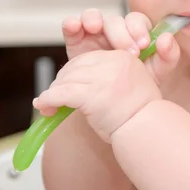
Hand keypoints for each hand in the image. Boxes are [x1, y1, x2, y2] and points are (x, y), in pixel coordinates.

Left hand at [33, 49, 159, 141]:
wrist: (147, 132)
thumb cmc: (138, 116)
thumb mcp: (128, 86)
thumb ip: (108, 76)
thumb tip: (75, 81)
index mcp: (123, 57)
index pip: (88, 58)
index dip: (73, 72)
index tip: (65, 85)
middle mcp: (113, 62)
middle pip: (75, 66)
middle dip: (61, 81)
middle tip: (52, 97)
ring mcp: (103, 77)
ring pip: (66, 79)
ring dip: (52, 93)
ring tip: (46, 106)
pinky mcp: (92, 94)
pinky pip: (61, 93)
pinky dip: (47, 99)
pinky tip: (43, 106)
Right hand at [62, 9, 179, 84]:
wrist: (114, 105)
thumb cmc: (136, 84)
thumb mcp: (156, 73)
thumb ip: (168, 56)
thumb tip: (167, 38)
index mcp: (134, 33)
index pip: (136, 21)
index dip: (139, 29)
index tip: (144, 45)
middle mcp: (114, 31)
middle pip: (115, 20)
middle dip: (121, 33)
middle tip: (128, 52)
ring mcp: (94, 34)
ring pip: (92, 16)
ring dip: (94, 19)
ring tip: (95, 29)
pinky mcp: (75, 41)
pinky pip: (71, 26)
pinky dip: (72, 23)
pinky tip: (74, 26)